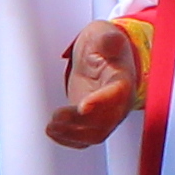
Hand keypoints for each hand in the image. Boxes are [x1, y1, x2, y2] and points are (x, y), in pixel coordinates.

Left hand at [44, 17, 145, 150]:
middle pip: (106, 121)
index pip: (117, 94)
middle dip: (80, 123)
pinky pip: (84, 138)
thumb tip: (111, 40)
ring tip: (52, 126)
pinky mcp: (92, 120)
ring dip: (72, 134)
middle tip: (57, 116)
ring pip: (95, 134)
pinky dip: (68, 140)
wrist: (101, 55)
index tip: (84, 106)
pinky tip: (53, 132)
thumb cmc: (103, 46)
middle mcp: (118, 102)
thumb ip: (107, 39)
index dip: (101, 102)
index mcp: (123, 80)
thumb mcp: (104, 35)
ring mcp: (105, 114)